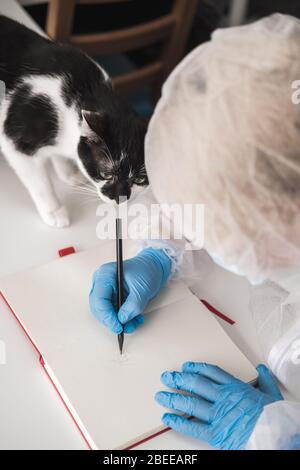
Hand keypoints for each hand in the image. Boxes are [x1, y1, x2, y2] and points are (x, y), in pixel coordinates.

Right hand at [89, 248, 170, 333]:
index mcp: (105, 275)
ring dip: (119, 321)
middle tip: (125, 327)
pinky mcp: (111, 297)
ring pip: (105, 313)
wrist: (153, 267)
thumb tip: (122, 320)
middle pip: (98, 308)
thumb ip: (132, 306)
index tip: (118, 326)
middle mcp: (101, 282)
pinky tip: (134, 319)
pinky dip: (122, 319)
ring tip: (134, 322)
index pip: (98, 299)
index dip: (107, 316)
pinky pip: (112, 312)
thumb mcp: (142, 289)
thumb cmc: (147, 270)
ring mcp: (105, 290)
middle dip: (112, 320)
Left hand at [155, 363, 282, 449]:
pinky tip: (167, 417)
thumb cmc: (275, 417)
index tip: (186, 366)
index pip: (211, 372)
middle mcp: (223, 398)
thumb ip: (265, 380)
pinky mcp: (216, 434)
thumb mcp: (272, 394)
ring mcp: (218, 415)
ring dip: (174, 398)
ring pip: (191, 403)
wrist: (277, 436)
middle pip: (196, 384)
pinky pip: (192, 426)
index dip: (196, 368)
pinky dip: (178, 422)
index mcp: (235, 388)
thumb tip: (262, 368)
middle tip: (167, 377)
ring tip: (160, 395)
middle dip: (179, 379)